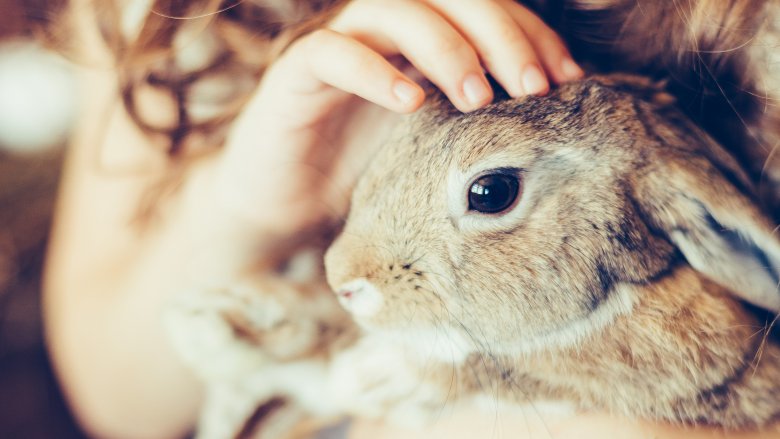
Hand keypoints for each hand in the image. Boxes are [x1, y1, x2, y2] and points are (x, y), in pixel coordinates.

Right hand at [203, 0, 582, 239]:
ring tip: (476, 97)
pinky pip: (332, 53)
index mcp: (422, 40)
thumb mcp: (435, 143)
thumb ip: (478, 120)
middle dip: (499, 34)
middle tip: (531, 86)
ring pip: (394, 10)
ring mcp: (339, 44)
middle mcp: (383, 30)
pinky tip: (410, 102)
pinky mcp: (296, 73)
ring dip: (444, 46)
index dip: (530, 33)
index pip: (485, 11)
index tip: (568, 77)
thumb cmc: (365, 171)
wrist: (287, 202)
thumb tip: (552, 123)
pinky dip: (374, 72)